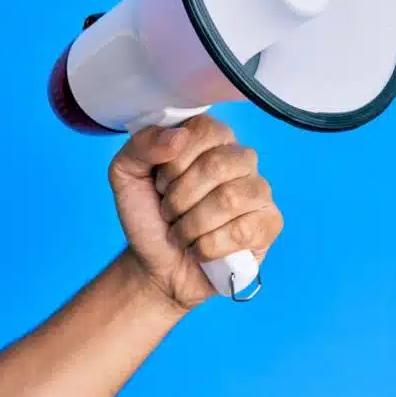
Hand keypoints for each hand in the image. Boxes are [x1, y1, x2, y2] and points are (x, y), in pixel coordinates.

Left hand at [108, 114, 283, 309]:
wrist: (155, 266)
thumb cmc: (148, 216)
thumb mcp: (126, 175)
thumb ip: (141, 145)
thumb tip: (178, 136)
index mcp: (210, 139)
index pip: (205, 130)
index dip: (175, 162)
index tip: (160, 182)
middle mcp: (240, 158)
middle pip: (217, 165)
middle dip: (180, 197)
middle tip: (169, 212)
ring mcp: (259, 191)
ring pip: (230, 199)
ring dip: (191, 224)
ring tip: (182, 232)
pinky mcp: (269, 223)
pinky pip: (243, 231)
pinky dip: (208, 246)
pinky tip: (200, 249)